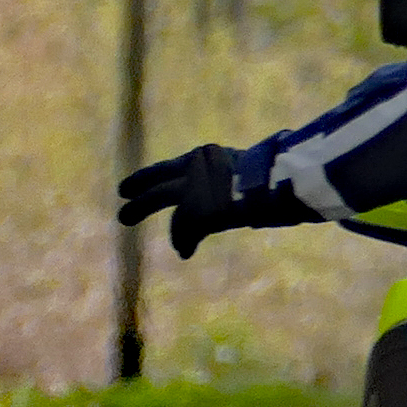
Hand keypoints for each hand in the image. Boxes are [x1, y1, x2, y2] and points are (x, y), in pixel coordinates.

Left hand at [116, 144, 311, 257]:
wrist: (283, 185)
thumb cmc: (281, 178)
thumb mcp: (255, 171)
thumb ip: (238, 178)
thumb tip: (253, 192)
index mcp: (212, 155)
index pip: (181, 165)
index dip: (165, 176)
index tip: (157, 181)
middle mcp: (197, 167)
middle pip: (160, 175)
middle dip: (140, 185)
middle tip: (123, 193)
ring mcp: (194, 187)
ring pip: (156, 196)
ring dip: (138, 208)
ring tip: (124, 217)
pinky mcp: (195, 209)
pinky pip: (183, 229)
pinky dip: (184, 241)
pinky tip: (185, 251)